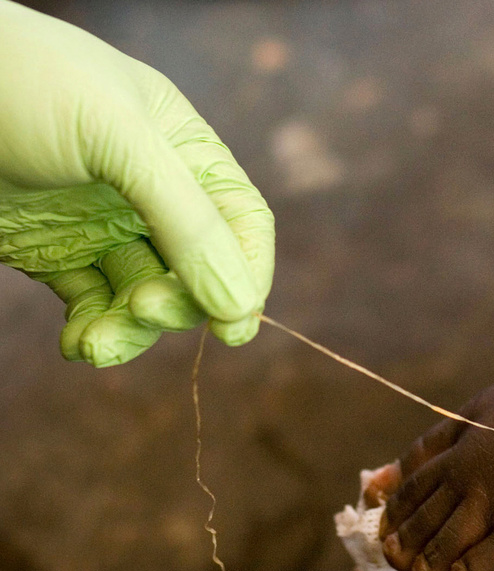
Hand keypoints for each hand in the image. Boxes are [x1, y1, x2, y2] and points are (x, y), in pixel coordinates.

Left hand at [0, 1, 274, 366]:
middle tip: (144, 309)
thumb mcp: (120, 139)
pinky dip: (93, 330)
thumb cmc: (25, 83)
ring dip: (132, 330)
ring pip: (145, 295)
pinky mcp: (58, 254)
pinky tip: (79, 343)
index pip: (241, 221)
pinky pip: (93, 304)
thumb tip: (239, 304)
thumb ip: (185, 219)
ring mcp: (105, 225)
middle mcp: (154, 193)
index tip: (234, 323)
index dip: (248, 273)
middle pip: (197, 268)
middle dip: (179, 301)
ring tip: (97, 344)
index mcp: (185, 151)